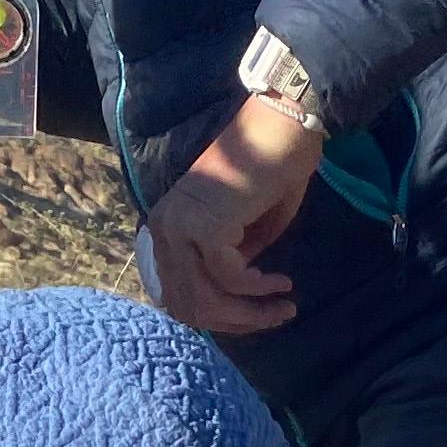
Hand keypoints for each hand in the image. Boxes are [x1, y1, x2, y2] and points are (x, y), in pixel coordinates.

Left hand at [136, 100, 322, 335]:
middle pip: (188, 304)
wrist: (283, 125)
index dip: (217, 317)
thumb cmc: (270, 170)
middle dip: (237, 321)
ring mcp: (180, 227)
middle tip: (277, 316)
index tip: (256, 317)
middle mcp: (163, 228)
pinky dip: (258, 288)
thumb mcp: (246, 230)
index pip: (177, 294)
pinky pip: (231, 278)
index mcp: (166, 227)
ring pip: (206, 299)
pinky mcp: (205, 226)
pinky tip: (280, 282)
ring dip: (250, 312)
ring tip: (284, 305)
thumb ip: (231, 263)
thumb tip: (232, 299)